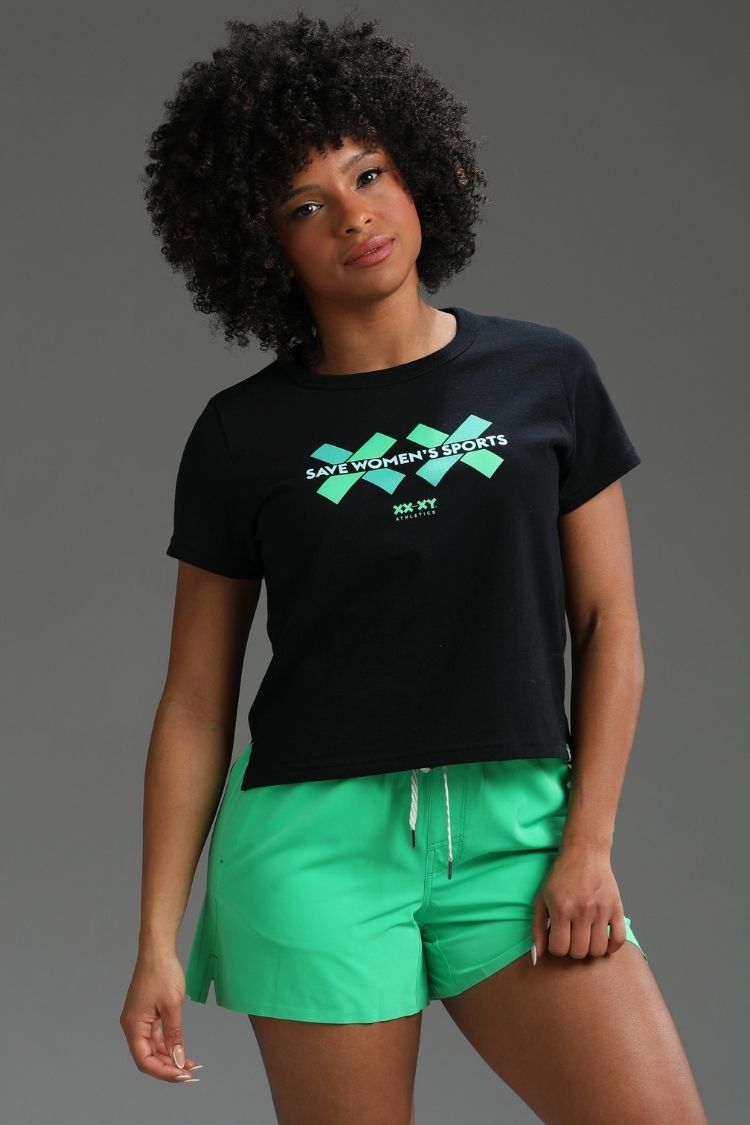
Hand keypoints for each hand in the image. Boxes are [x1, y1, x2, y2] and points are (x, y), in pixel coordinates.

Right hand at [119, 949, 202, 1082]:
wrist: (158, 949)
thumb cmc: (163, 973)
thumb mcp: (172, 1006)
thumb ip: (175, 1036)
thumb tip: (179, 1061)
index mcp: (133, 1025)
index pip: (145, 1060)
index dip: (163, 1072)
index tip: (183, 1076)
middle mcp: (133, 1025)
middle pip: (148, 1057)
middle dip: (169, 1067)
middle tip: (191, 1074)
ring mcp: (139, 1020)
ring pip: (153, 1048)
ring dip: (170, 1057)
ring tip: (191, 1065)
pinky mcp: (146, 1014)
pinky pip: (156, 1036)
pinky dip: (169, 1044)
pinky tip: (183, 1051)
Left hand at [530, 844, 627, 962]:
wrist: (584, 853)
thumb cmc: (560, 876)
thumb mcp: (541, 898)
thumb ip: (537, 928)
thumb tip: (538, 956)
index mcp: (562, 909)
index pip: (560, 949)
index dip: (556, 948)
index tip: (557, 938)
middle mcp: (583, 911)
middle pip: (580, 952)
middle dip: (572, 949)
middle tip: (571, 937)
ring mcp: (602, 910)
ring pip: (598, 950)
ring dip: (590, 949)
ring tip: (585, 937)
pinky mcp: (617, 908)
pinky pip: (619, 940)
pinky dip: (611, 947)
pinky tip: (602, 939)